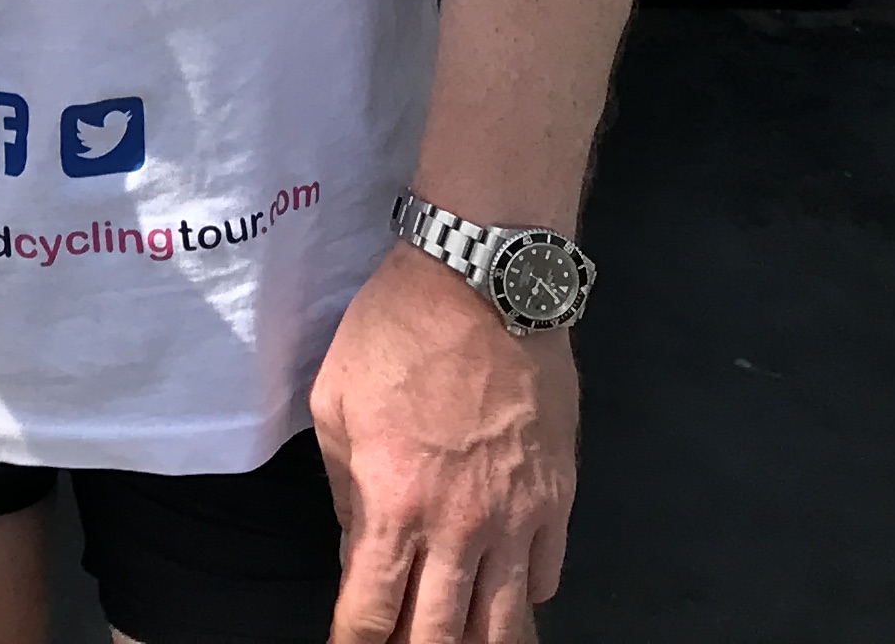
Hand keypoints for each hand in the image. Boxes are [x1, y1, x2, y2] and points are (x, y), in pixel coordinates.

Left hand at [310, 241, 579, 642]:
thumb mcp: (334, 403)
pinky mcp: (559, 501)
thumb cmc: (394, 333)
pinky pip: (546, 580)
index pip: (372, 608)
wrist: (483, 286)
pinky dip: (524, 602)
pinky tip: (504, 599)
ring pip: (505, 624)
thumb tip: (358, 551)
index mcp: (393, 503)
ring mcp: (518, 519)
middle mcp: (460, 527)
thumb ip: (344, 489)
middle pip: (442, 633)